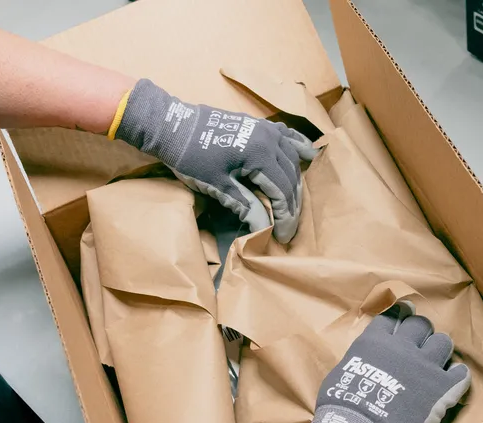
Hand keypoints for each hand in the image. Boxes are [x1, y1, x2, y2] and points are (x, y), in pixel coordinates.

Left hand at [113, 79, 316, 242]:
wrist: (172, 127)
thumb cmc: (191, 158)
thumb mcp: (218, 187)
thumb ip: (247, 206)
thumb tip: (267, 230)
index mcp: (261, 155)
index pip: (283, 192)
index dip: (286, 217)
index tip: (284, 237)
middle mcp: (270, 139)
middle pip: (291, 177)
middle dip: (292, 204)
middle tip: (288, 226)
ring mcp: (266, 129)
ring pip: (292, 159)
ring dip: (295, 182)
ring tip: (292, 204)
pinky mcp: (260, 125)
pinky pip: (287, 136)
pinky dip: (299, 146)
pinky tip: (310, 154)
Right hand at [294, 304, 470, 422]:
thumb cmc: (342, 409)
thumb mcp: (341, 375)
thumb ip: (359, 362)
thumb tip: (364, 364)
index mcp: (376, 343)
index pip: (392, 317)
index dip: (400, 314)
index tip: (405, 312)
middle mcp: (403, 348)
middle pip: (420, 325)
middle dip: (421, 331)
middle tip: (420, 341)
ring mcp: (425, 366)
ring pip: (443, 343)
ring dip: (439, 349)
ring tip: (437, 359)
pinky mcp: (442, 388)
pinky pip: (459, 374)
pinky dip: (457, 375)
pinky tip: (454, 379)